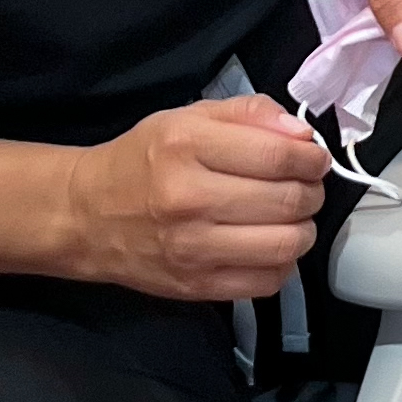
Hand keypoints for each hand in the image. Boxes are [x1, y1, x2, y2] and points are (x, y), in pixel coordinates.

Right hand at [62, 94, 328, 299]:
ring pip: (285, 245)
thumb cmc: (143, 161)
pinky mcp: (195, 286)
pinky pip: (267, 282)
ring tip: (292, 217)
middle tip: (306, 186)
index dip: (311, 158)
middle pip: (288, 201)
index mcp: (187, 146)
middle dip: (312, 192)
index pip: (278, 155)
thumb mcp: (188, 117)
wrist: (87, 215)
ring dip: (303, 229)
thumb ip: (249, 114)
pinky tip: (269, 246)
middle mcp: (189, 198)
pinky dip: (282, 263)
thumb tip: (303, 135)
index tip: (314, 159)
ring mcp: (192, 248)